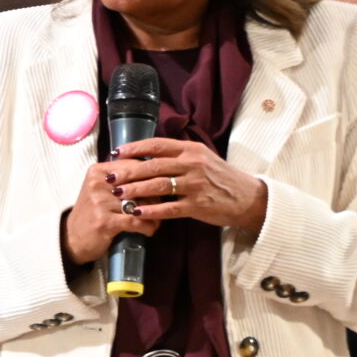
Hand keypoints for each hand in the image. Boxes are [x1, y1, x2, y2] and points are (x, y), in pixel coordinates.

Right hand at [62, 158, 162, 264]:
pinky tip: (149, 231)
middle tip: (161, 207)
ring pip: (141, 203)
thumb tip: (156, 174)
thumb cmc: (93, 213)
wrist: (72, 238)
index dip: (152, 176)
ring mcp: (100, 203)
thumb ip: (123, 179)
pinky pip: (137, 221)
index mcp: (98, 172)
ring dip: (154, 214)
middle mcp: (97, 184)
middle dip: (155, 197)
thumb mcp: (102, 189)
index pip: (135, 165)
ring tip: (156, 221)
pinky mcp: (105, 221)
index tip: (158, 187)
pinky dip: (148, 227)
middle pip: (140, 184)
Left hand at [111, 136, 270, 235]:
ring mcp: (196, 184)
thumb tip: (144, 154)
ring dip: (135, 190)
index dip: (134, 148)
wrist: (247, 197)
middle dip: (128, 171)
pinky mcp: (198, 205)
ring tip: (118, 194)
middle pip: (153, 165)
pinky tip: (137, 212)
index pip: (157, 145)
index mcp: (192, 150)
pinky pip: (170, 208)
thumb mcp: (201, 158)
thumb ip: (177, 155)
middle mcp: (193, 164)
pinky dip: (151, 210)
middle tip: (109, 177)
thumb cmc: (219, 177)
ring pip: (158, 185)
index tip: (115, 153)